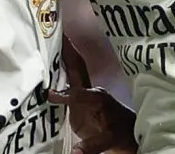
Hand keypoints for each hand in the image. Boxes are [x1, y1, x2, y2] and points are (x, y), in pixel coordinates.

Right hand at [49, 38, 137, 153]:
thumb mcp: (108, 140)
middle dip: (67, 52)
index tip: (49, 94)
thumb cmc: (120, 134)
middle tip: (55, 32)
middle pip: (75, 69)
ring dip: (62, 55)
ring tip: (48, 38)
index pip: (78, 94)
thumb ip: (92, 145)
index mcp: (97, 98)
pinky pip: (66, 79)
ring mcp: (83, 92)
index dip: (64, 94)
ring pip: (71, 70)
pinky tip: (47, 60)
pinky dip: (59, 67)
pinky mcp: (78, 98)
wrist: (127, 133)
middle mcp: (89, 90)